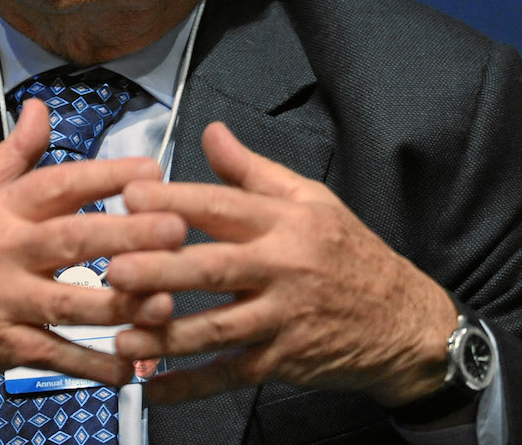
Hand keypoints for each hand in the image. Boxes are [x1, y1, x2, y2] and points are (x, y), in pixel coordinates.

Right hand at [0, 99, 186, 406]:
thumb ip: (12, 154)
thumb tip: (40, 109)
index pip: (56, 184)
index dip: (106, 176)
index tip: (150, 170)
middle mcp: (2, 253)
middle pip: (73, 241)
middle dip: (128, 236)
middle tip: (176, 230)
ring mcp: (4, 303)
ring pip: (70, 304)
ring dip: (121, 304)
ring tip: (165, 301)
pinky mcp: (5, 347)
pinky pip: (55, 356)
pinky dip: (91, 365)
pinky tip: (127, 367)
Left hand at [107, 122, 457, 406]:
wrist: (406, 323)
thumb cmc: (351, 254)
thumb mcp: (312, 200)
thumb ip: (253, 170)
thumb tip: (211, 133)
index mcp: (284, 222)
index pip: (222, 206)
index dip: (175, 201)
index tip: (129, 198)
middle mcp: (282, 268)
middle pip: (214, 268)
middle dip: (162, 270)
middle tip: (115, 270)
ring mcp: (282, 319)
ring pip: (217, 328)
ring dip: (166, 335)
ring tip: (120, 338)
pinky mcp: (284, 361)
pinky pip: (232, 374)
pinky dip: (192, 386)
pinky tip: (154, 389)